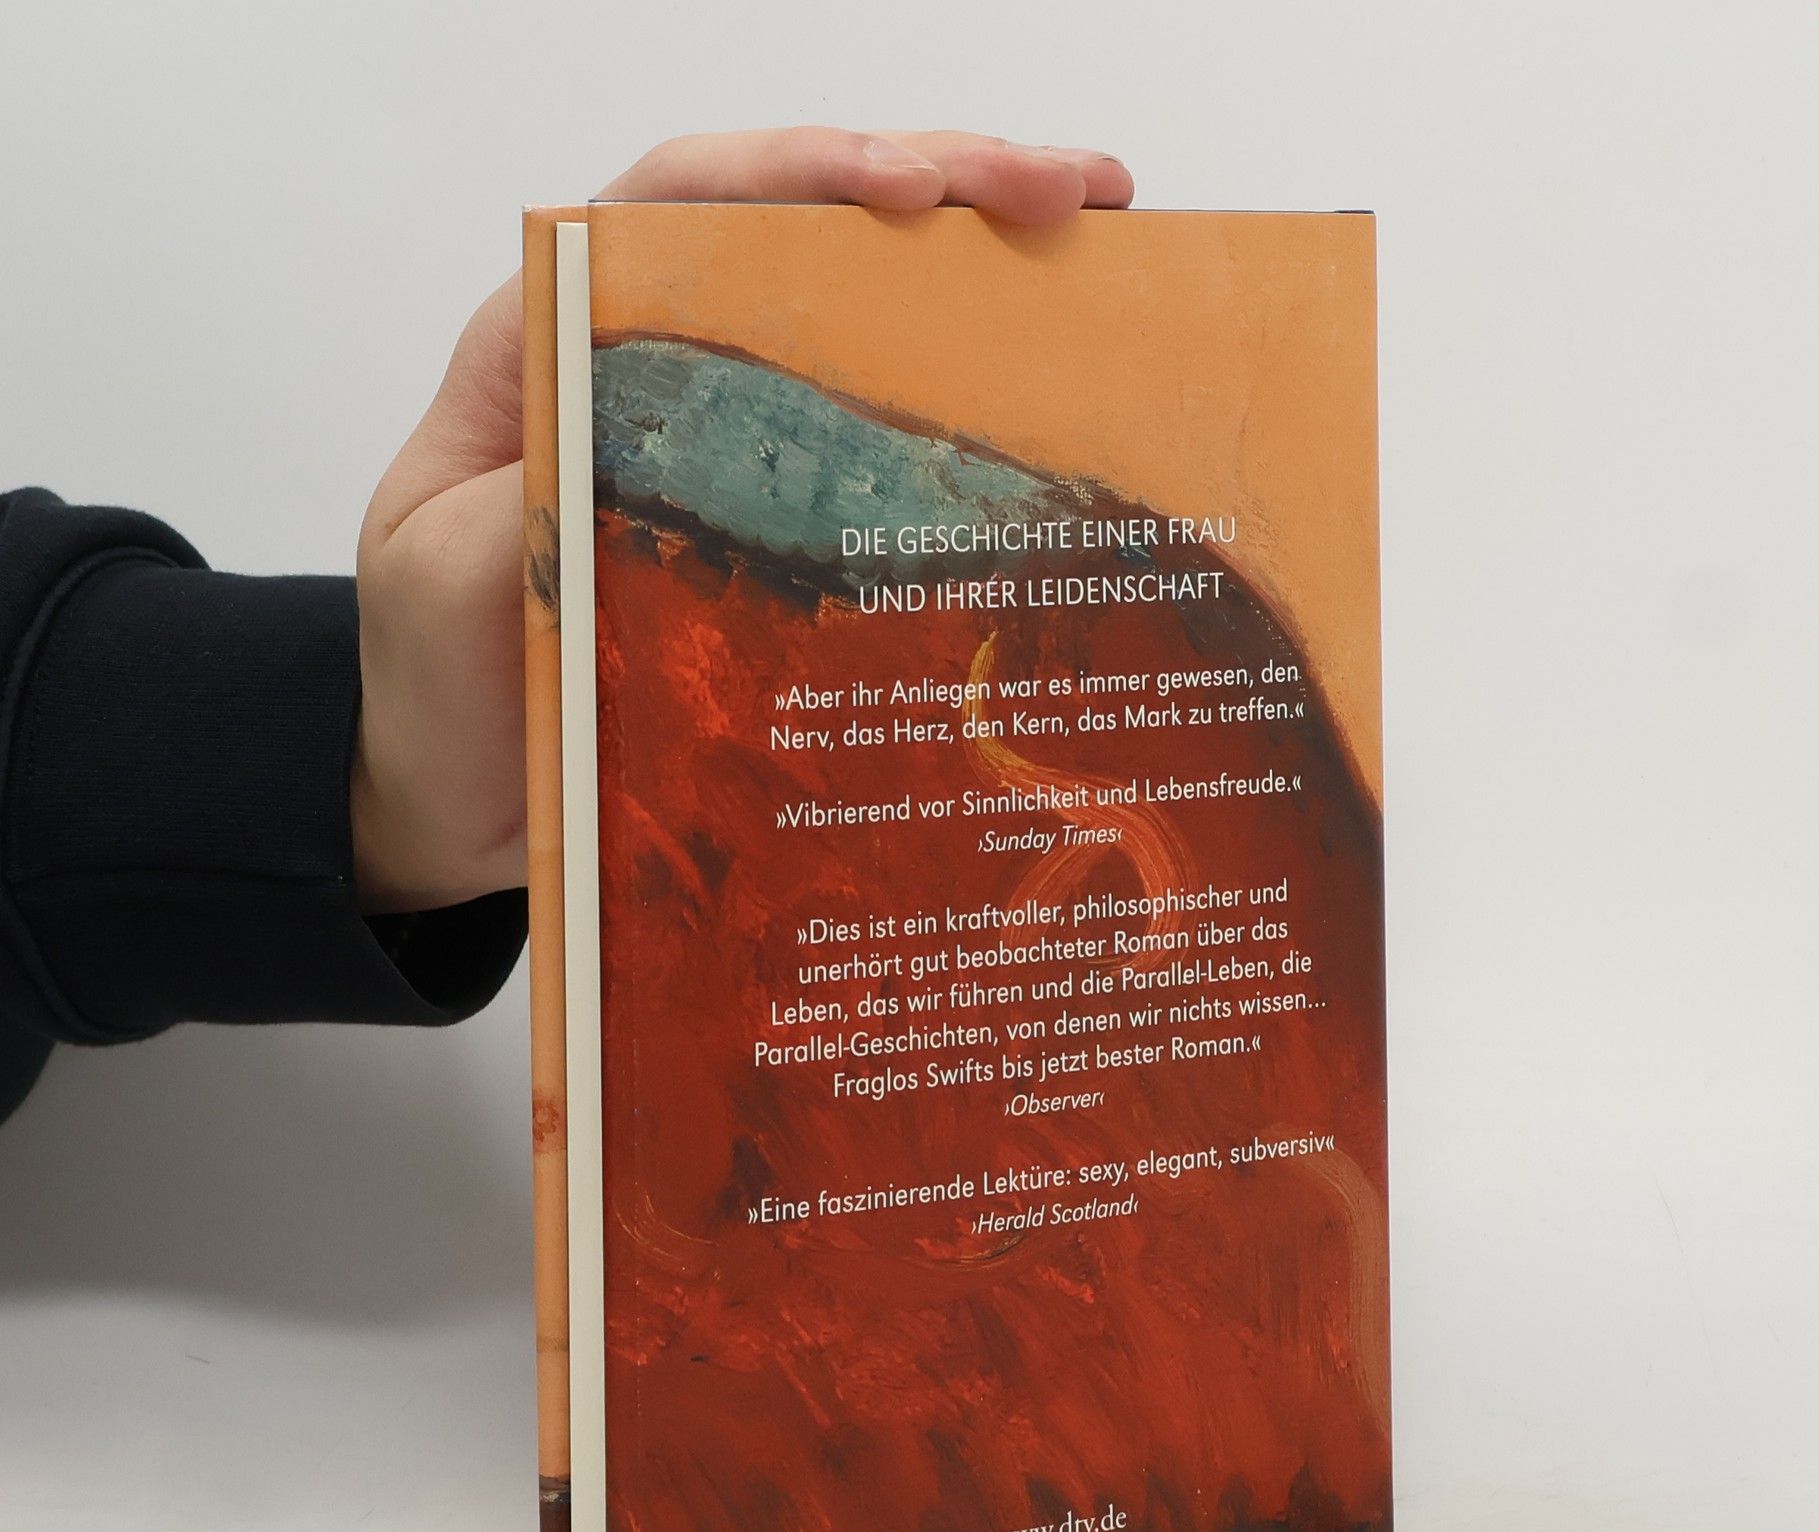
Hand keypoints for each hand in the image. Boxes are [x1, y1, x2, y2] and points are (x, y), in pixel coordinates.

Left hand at [353, 128, 1134, 912]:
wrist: (452, 784)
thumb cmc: (435, 676)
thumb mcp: (452, 579)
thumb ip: (526, 499)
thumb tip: (648, 447)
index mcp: (553, 343)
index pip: (680, 203)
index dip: (802, 173)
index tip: (915, 192)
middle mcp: (647, 363)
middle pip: (795, 226)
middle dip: (940, 183)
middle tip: (1074, 191)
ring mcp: (719, 434)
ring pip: (849, 308)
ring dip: (975, 260)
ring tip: (1095, 232)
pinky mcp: (766, 513)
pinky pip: (867, 428)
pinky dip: (956, 393)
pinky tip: (1043, 379)